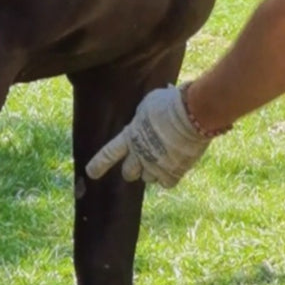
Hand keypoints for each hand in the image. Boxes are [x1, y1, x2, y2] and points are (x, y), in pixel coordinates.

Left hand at [85, 85, 212, 187]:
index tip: (91, 173)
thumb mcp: (150, 102)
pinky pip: (167, 183)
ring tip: (163, 158)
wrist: (193, 114)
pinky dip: (169, 176)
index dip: (99, 164)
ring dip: (153, 171)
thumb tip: (149, 107)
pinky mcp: (174, 172)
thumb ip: (144, 113)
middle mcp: (140, 154)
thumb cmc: (171, 103)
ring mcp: (157, 165)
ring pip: (148, 179)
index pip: (109, 153)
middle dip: (132, 169)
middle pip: (129, 173)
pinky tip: (174, 166)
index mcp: (131, 136)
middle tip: (141, 161)